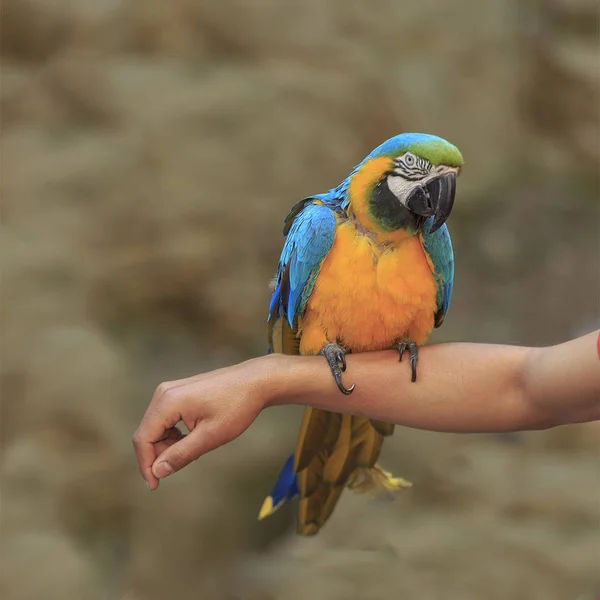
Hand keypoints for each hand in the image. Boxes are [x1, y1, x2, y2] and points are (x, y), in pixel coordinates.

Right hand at [133, 357, 271, 489]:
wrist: (255, 381)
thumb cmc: (237, 406)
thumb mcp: (210, 436)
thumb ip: (181, 455)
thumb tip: (157, 471)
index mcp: (168, 402)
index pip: (143, 438)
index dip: (146, 465)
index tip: (155, 486)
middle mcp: (164, 393)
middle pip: (148, 432)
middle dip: (159, 455)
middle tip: (183, 465)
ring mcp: (171, 390)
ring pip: (157, 426)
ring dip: (168, 445)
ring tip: (194, 451)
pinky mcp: (180, 391)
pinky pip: (167, 418)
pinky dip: (175, 434)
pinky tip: (193, 438)